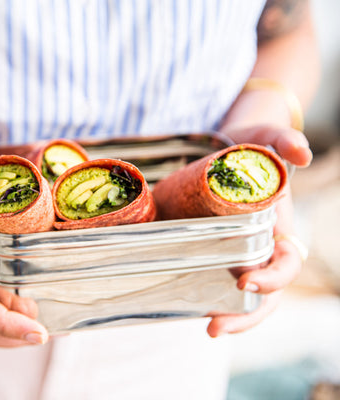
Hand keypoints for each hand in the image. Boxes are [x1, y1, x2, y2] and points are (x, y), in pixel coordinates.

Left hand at [207, 125, 306, 335]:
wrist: (229, 150)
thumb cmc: (251, 149)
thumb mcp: (265, 140)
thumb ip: (282, 141)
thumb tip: (300, 154)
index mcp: (278, 231)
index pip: (285, 265)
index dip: (272, 279)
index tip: (245, 281)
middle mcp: (260, 250)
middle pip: (264, 294)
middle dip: (246, 315)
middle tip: (216, 328)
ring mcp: (236, 256)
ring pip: (241, 297)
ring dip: (228, 316)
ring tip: (209, 329)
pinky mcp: (210, 253)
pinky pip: (212, 283)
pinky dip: (203, 298)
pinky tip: (184, 308)